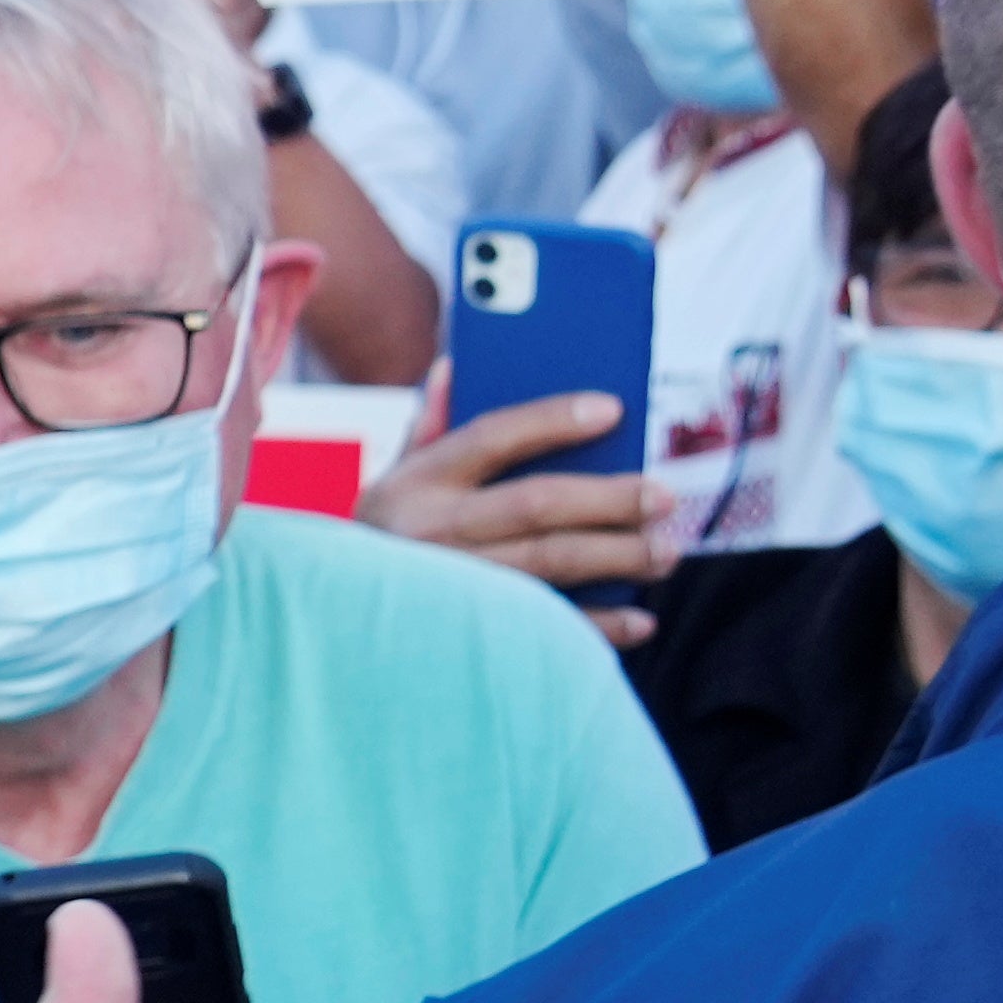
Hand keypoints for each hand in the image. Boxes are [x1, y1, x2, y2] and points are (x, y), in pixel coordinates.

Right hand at [361, 371, 667, 637]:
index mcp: (415, 483)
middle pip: (536, 504)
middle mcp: (431, 533)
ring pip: (551, 564)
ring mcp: (452, 588)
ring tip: (666, 550)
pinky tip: (640, 618)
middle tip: (664, 495)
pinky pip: (547, 628)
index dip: (554, 420)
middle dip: (610, 497)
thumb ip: (427, 428)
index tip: (613, 409)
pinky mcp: (470, 636)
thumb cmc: (382, 544)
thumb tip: (453, 366)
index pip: (493, 436)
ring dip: (618, 557)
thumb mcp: (390, 482)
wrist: (336, 627)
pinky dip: (600, 627)